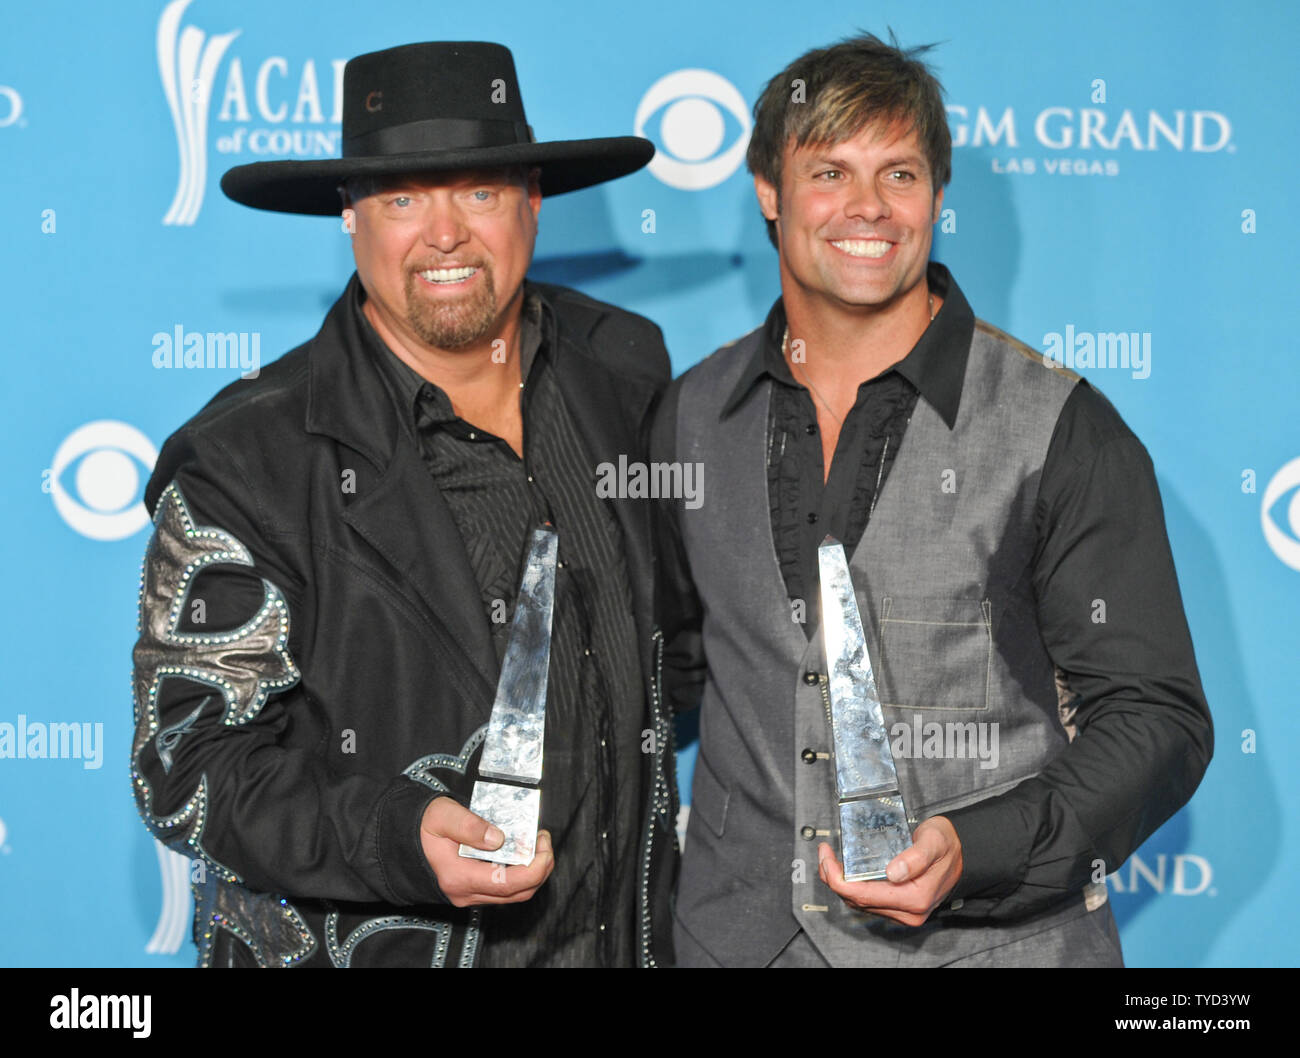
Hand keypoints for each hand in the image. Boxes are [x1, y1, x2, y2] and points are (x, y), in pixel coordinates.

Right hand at [419, 796, 554, 907]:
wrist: (399, 843)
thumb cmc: (421, 826)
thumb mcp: (442, 815)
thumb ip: (469, 825)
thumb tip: (499, 838)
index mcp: (459, 877)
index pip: (509, 884)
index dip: (536, 867)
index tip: (544, 843)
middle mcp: (465, 894)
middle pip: (518, 893)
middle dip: (540, 868)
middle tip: (543, 839)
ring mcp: (468, 896)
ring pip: (513, 895)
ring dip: (532, 871)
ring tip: (535, 842)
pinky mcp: (470, 892)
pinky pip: (503, 890)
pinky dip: (519, 873)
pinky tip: (519, 850)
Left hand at [817, 815, 962, 926]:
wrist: (963, 854)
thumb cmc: (948, 845)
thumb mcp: (934, 841)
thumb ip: (916, 856)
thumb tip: (893, 872)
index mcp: (915, 897)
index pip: (863, 895)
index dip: (837, 879)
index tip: (826, 858)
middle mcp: (909, 911)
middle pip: (857, 901)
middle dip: (833, 879)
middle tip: (824, 854)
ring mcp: (904, 912)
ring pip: (860, 903)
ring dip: (841, 884)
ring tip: (830, 860)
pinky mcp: (900, 907)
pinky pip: (869, 901)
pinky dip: (853, 887)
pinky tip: (846, 870)